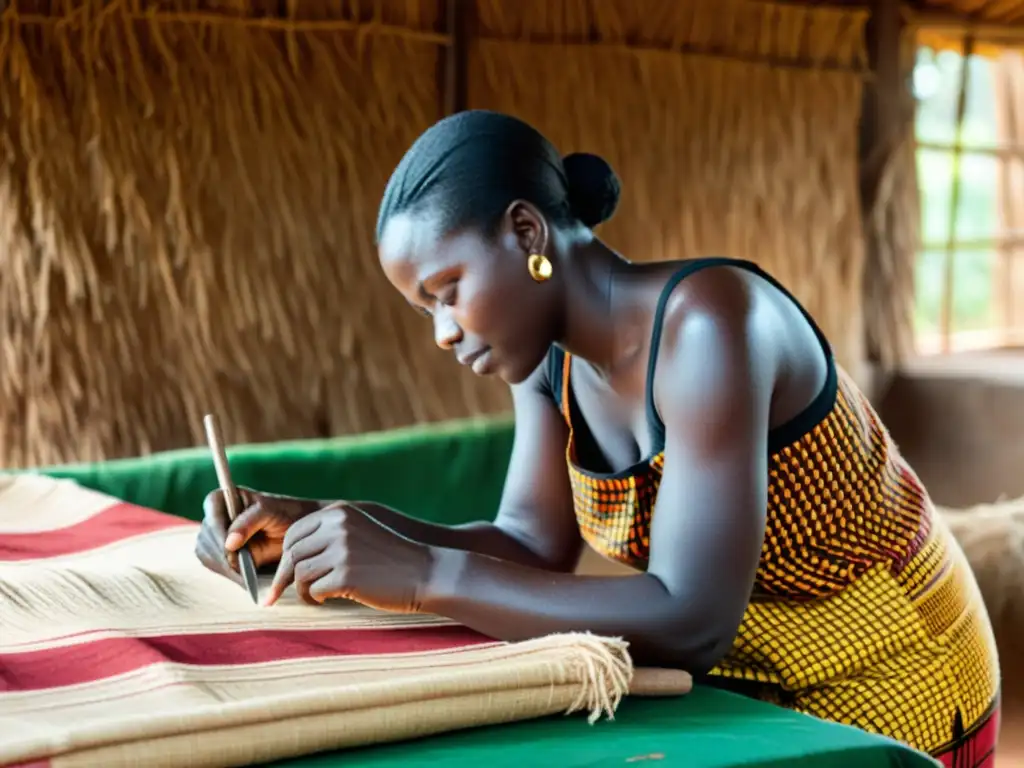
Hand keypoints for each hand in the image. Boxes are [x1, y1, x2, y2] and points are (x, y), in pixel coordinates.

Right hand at [194, 487, 318, 581]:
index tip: (232, 550)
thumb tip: (228, 543)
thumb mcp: (269, 511)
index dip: (219, 534)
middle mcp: (215, 517)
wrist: (298, 531)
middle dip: (222, 556)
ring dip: (224, 567)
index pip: (212, 516)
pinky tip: (244, 577)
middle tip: (241, 569)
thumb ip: (248, 522)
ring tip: (245, 574)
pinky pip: (215, 566)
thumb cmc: (286, 513)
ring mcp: (215, 537)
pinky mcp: (221, 554)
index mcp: (223, 498)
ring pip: (207, 555)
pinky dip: (228, 574)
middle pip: (206, 539)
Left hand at [263, 503, 434, 611]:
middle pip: (292, 553)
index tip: (284, 574)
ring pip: (299, 573)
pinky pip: (313, 590)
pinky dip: (316, 598)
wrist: (426, 573)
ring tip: (315, 597)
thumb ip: (330, 535)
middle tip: (280, 594)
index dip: (286, 556)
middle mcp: (338, 527)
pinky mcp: (346, 575)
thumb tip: (289, 557)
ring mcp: (342, 551)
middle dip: (284, 577)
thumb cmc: (391, 559)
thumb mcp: (360, 533)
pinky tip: (327, 600)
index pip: (295, 532)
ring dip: (302, 590)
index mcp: (339, 513)